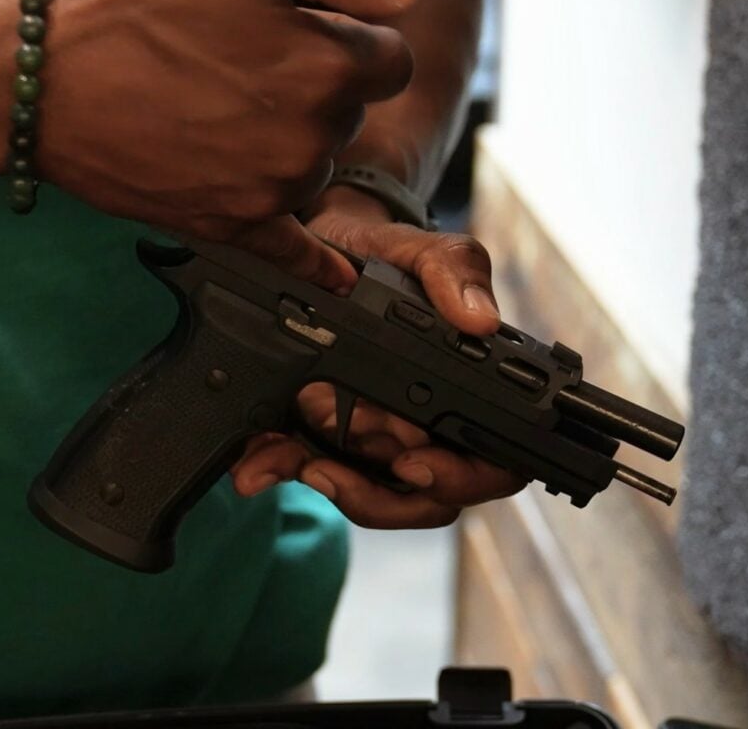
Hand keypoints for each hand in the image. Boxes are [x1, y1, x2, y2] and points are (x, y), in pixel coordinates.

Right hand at [39, 0, 414, 288]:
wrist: (41, 81)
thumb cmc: (129, 3)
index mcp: (327, 64)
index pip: (391, 62)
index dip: (355, 43)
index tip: (314, 35)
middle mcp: (313, 136)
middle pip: (352, 114)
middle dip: (320, 89)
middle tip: (247, 67)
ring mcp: (275, 190)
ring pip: (318, 166)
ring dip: (293, 143)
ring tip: (224, 110)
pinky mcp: (235, 226)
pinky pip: (295, 252)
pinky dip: (317, 262)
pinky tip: (338, 276)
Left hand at [230, 187, 527, 527]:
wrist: (317, 249)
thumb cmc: (380, 255)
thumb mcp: (415, 249)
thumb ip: (452, 270)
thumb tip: (480, 320)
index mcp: (463, 392)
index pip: (489, 463)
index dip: (457, 478)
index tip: (411, 464)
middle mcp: (425, 426)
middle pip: (424, 498)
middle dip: (376, 489)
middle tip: (331, 462)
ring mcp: (374, 438)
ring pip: (368, 496)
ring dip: (330, 486)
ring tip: (292, 459)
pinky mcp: (322, 438)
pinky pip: (310, 472)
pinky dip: (282, 469)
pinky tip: (259, 461)